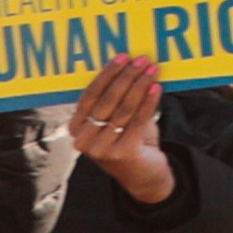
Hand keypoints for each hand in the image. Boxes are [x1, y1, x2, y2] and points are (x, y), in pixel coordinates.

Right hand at [66, 53, 175, 203]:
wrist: (143, 175)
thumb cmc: (129, 140)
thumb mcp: (116, 120)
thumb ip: (116, 99)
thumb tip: (130, 65)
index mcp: (76, 128)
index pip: (89, 95)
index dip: (106, 75)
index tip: (122, 57)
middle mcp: (83, 140)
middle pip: (107, 100)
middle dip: (126, 77)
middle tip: (142, 60)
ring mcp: (101, 149)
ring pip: (123, 109)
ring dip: (140, 85)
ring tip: (153, 69)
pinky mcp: (122, 154)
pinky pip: (138, 121)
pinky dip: (149, 102)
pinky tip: (157, 87)